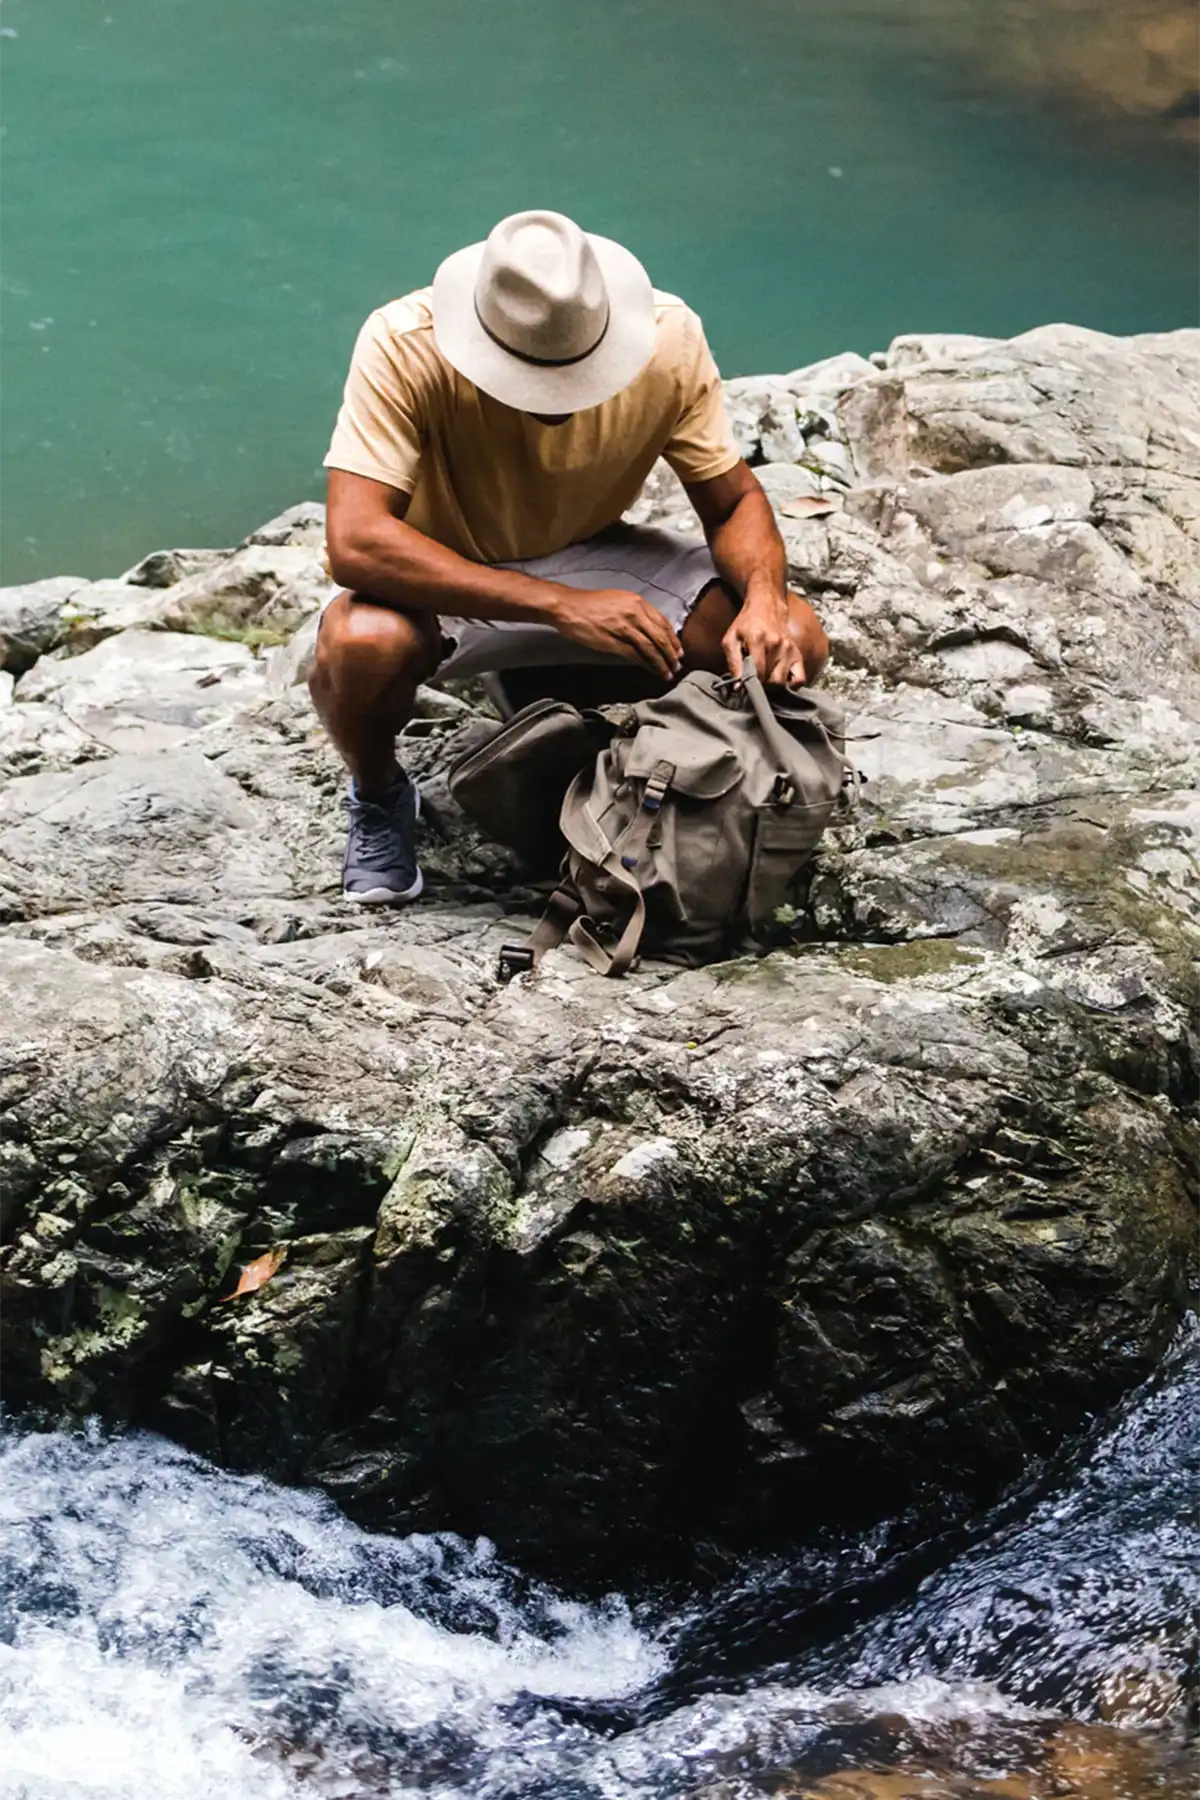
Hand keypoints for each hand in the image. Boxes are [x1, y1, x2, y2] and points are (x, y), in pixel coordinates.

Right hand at [551, 587, 682, 681]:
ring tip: (667, 673)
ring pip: (650, 648)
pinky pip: (635, 655)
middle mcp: (634, 613)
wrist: (569, 606)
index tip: (678, 651)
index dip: (673, 639)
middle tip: (677, 666)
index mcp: (637, 602)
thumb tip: (649, 629)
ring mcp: (624, 628)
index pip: (663, 623)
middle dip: (671, 654)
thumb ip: (635, 613)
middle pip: (660, 637)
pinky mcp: (613, 641)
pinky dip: (646, 665)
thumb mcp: (619, 600)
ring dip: (661, 663)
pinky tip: (651, 671)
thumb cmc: (590, 604)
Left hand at [722, 585, 805, 686]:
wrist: (766, 606)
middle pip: (771, 680)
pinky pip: (800, 678)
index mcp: (758, 639)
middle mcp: (776, 644)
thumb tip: (737, 686)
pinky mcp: (797, 653)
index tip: (745, 685)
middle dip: (761, 686)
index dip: (750, 684)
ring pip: (782, 681)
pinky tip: (781, 680)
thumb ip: (733, 663)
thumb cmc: (746, 624)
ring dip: (773, 685)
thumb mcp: (731, 639)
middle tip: (754, 680)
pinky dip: (791, 685)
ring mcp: (789, 649)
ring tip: (765, 678)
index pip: (757, 672)